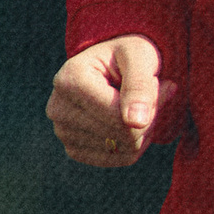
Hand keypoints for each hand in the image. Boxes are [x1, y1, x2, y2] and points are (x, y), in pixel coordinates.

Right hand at [48, 35, 172, 167]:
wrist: (111, 65)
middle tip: (150, 94)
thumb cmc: (127, 55)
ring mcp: (62, 133)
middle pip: (122, 135)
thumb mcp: (139, 56)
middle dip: (148, 118)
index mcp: (70, 81)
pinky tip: (131, 121)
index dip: (150, 105)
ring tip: (139, 105)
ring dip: (143, 130)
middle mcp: (58, 109)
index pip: (118, 116)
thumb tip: (136, 122)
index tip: (156, 81)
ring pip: (125, 150)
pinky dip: (134, 143)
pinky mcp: (73, 150)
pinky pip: (119, 159)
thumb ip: (140, 85)